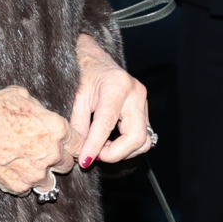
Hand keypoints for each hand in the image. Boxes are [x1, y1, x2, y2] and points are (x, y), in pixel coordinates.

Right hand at [0, 85, 71, 195]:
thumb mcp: (20, 96)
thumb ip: (38, 108)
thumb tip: (38, 112)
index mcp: (57, 129)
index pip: (79, 143)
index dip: (72, 144)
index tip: (66, 145)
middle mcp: (52, 153)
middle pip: (66, 164)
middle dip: (56, 159)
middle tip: (40, 153)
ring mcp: (36, 173)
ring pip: (49, 181)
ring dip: (40, 174)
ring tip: (24, 165)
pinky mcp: (19, 186)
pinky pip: (27, 188)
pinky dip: (21, 182)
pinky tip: (10, 170)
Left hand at [71, 35, 152, 166]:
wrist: (99, 60)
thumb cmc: (87, 75)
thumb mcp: (77, 97)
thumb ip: (79, 124)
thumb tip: (81, 151)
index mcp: (116, 86)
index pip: (107, 123)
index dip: (96, 146)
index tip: (85, 161)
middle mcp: (135, 93)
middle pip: (135, 136)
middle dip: (115, 153)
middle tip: (96, 155)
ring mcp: (144, 102)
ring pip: (143, 140)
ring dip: (122, 151)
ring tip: (102, 146)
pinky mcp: (145, 110)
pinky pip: (143, 136)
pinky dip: (127, 146)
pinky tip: (111, 141)